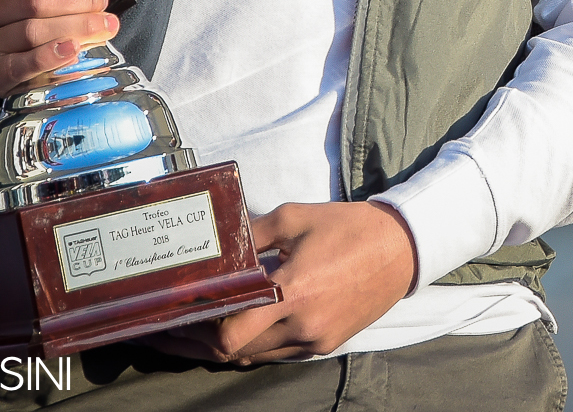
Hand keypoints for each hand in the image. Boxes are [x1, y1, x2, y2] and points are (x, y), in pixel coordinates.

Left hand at [144, 201, 416, 363]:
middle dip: (199, 345)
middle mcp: (303, 325)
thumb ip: (250, 236)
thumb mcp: (294, 217)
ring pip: (257, 356)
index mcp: (293, 292)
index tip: (174, 320)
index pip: (232, 334)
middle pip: (237, 352)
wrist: (402, 248)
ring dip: (227, 347)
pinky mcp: (327, 344)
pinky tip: (239, 331)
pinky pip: (280, 353)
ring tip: (196, 334)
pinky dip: (256, 345)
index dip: (199, 332)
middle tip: (170, 334)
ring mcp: (316, 340)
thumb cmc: (349, 227)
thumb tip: (216, 249)